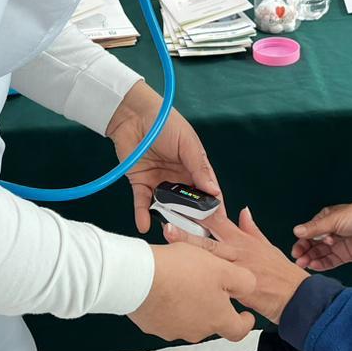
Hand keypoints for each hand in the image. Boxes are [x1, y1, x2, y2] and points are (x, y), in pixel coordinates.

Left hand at [107, 82, 222, 233]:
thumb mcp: (188, 143)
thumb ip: (199, 167)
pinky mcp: (140, 183)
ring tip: (171, 233)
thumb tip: (214, 191)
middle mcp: (178, 178)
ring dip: (168, 219)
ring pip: (166, 207)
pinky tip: (144, 225)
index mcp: (194, 167)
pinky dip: (142, 215)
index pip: (207, 191)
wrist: (133, 114)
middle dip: (191, 219)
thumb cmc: (165, 123)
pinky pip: (142, 203)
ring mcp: (159, 182)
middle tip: (195, 236)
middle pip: (187, 204)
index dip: (213, 207)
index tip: (218, 224)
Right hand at [129, 244, 255, 342]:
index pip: (239, 331)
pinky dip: (168, 304)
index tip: (245, 315)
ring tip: (181, 280)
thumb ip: (243, 281)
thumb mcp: (222, 267)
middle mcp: (197, 330)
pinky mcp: (153, 325)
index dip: (244, 322)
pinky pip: (166, 316)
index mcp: (217, 318)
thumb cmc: (181, 271)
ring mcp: (173, 330)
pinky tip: (164, 286)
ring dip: (189, 304)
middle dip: (212, 305)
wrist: (140, 277)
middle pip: (211, 321)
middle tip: (206, 283)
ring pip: (188, 318)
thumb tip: (250, 287)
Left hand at [164, 208, 308, 323]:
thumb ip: (251, 229)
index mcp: (242, 241)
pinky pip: (216, 288)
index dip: (200, 213)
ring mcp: (236, 271)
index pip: (218, 222)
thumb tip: (243, 210)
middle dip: (187, 234)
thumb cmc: (281, 273)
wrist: (296, 297)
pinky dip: (201, 286)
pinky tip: (184, 286)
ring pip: (209, 262)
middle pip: (208, 241)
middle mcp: (238, 253)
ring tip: (169, 248)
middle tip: (166, 226)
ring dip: (189, 255)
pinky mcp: (237, 291)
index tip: (183, 205)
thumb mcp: (267, 246)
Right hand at [289, 202, 351, 271]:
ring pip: (319, 254)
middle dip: (304, 252)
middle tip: (298, 259)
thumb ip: (315, 228)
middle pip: (312, 245)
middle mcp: (327, 234)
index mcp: (324, 221)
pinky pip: (330, 262)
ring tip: (303, 264)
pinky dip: (322, 264)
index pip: (308, 233)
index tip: (296, 250)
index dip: (302, 242)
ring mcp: (335, 246)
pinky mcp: (343, 256)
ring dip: (310, 259)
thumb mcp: (333, 220)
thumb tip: (295, 231)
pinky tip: (314, 266)